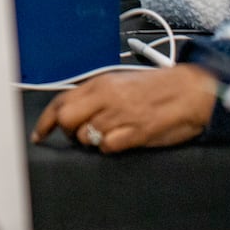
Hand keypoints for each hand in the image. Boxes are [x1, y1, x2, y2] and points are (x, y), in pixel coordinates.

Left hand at [32, 65, 217, 152]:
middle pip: (66, 121)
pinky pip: (107, 147)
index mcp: (100, 83)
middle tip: (81, 134)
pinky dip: (111, 147)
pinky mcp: (135, 132)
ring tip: (111, 132)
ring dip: (93, 140)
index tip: (38, 134)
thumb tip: (71, 111)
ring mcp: (120, 115)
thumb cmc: (157, 87)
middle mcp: (106, 97)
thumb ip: (95, 95)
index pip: (61, 101)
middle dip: (69, 132)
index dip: (45, 121)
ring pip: (86, 137)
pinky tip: (123, 138)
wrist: (190, 90)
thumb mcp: (119, 82)